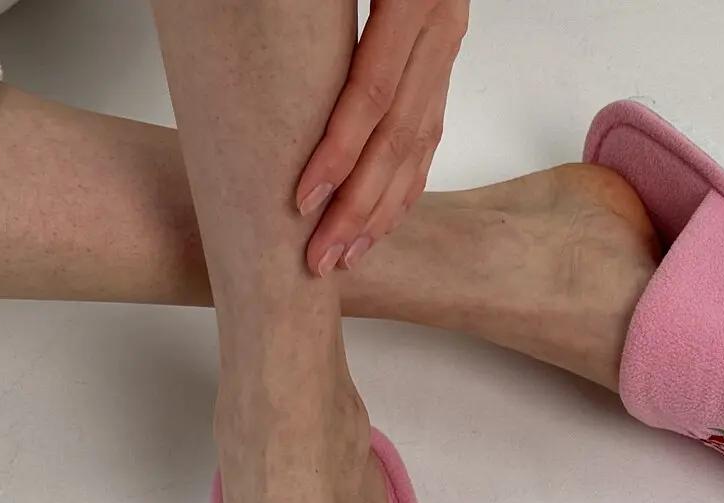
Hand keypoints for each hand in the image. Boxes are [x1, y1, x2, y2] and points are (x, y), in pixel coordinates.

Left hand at [295, 0, 469, 274]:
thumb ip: (313, 8)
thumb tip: (274, 48)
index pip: (374, 92)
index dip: (339, 152)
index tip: (301, 198)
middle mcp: (442, 27)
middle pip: (399, 135)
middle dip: (357, 205)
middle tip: (319, 256)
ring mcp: (448, 47)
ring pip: (421, 144)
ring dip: (382, 208)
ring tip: (346, 255)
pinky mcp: (442, 60)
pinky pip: (430, 132)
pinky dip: (406, 184)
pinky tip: (382, 221)